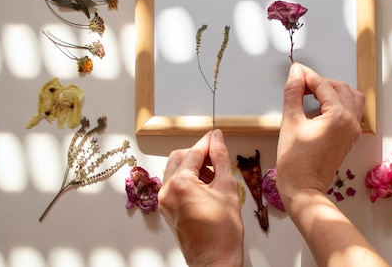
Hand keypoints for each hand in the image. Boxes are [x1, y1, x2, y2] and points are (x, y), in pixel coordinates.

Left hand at [158, 129, 243, 266]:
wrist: (215, 260)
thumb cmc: (223, 232)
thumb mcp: (227, 187)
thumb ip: (221, 158)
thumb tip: (217, 139)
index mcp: (180, 184)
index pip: (194, 152)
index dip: (208, 142)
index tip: (218, 137)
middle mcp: (167, 191)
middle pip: (180, 158)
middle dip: (198, 154)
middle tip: (217, 158)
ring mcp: (164, 202)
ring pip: (175, 170)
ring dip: (193, 167)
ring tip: (214, 176)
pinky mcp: (167, 210)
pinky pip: (174, 185)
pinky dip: (188, 180)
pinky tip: (206, 187)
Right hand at [276, 63, 363, 204]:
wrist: (303, 189)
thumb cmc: (295, 160)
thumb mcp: (290, 122)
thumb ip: (293, 93)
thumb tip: (296, 73)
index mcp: (339, 116)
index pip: (324, 86)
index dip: (307, 76)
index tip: (294, 71)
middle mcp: (351, 122)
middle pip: (340, 88)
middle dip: (320, 82)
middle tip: (300, 85)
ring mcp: (353, 131)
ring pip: (351, 99)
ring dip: (333, 92)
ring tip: (312, 95)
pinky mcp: (349, 138)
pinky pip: (351, 112)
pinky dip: (338, 104)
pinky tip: (320, 109)